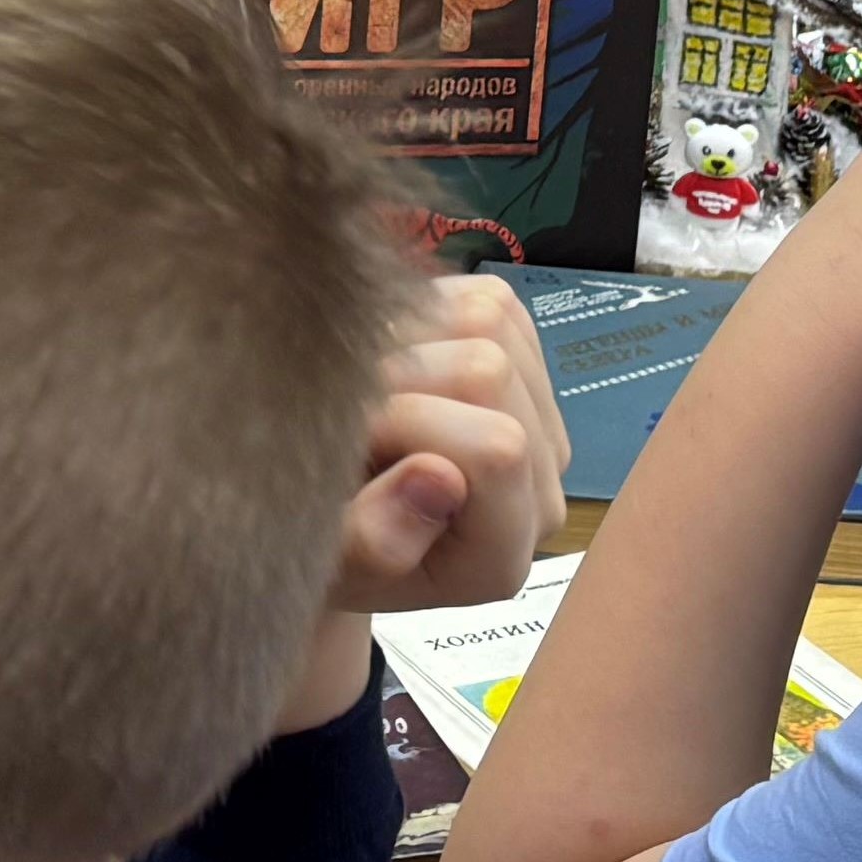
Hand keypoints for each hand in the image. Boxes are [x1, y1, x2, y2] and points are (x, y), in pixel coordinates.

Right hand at [327, 275, 571, 619]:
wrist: (332, 522)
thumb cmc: (322, 546)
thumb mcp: (328, 562)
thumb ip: (374, 539)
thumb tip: (438, 477)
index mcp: (500, 552)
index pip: (496, 447)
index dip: (410, 422)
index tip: (348, 440)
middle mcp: (539, 482)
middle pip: (490, 371)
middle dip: (401, 376)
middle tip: (348, 409)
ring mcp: (539, 414)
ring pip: (491, 322)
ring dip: (409, 337)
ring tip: (367, 387)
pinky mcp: (523, 357)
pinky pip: (488, 299)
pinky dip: (426, 311)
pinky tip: (395, 359)